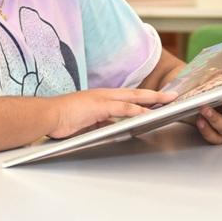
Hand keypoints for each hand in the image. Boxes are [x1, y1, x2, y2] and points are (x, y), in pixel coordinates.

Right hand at [47, 88, 178, 138]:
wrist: (48, 115)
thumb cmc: (64, 118)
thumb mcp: (88, 121)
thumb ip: (102, 122)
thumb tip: (114, 127)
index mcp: (103, 98)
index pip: (130, 96)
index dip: (145, 97)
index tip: (159, 99)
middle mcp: (106, 95)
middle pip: (137, 93)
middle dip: (156, 95)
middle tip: (172, 95)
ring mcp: (104, 99)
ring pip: (134, 98)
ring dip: (152, 100)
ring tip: (167, 101)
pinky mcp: (100, 106)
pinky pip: (123, 108)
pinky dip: (136, 111)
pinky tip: (147, 113)